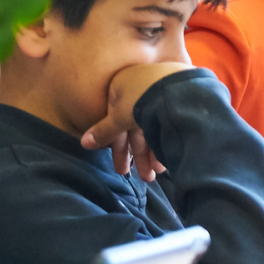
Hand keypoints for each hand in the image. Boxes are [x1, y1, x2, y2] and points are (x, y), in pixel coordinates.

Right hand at [79, 62, 195, 180]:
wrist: (179, 84)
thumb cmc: (141, 98)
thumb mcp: (118, 117)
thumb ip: (103, 132)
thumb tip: (83, 143)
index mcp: (120, 87)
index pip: (115, 123)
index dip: (119, 149)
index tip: (123, 170)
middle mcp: (139, 89)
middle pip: (136, 128)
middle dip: (141, 156)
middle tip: (146, 178)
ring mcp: (159, 92)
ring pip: (153, 128)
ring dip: (154, 153)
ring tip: (159, 173)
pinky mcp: (178, 98)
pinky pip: (168, 124)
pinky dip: (167, 141)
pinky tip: (171, 158)